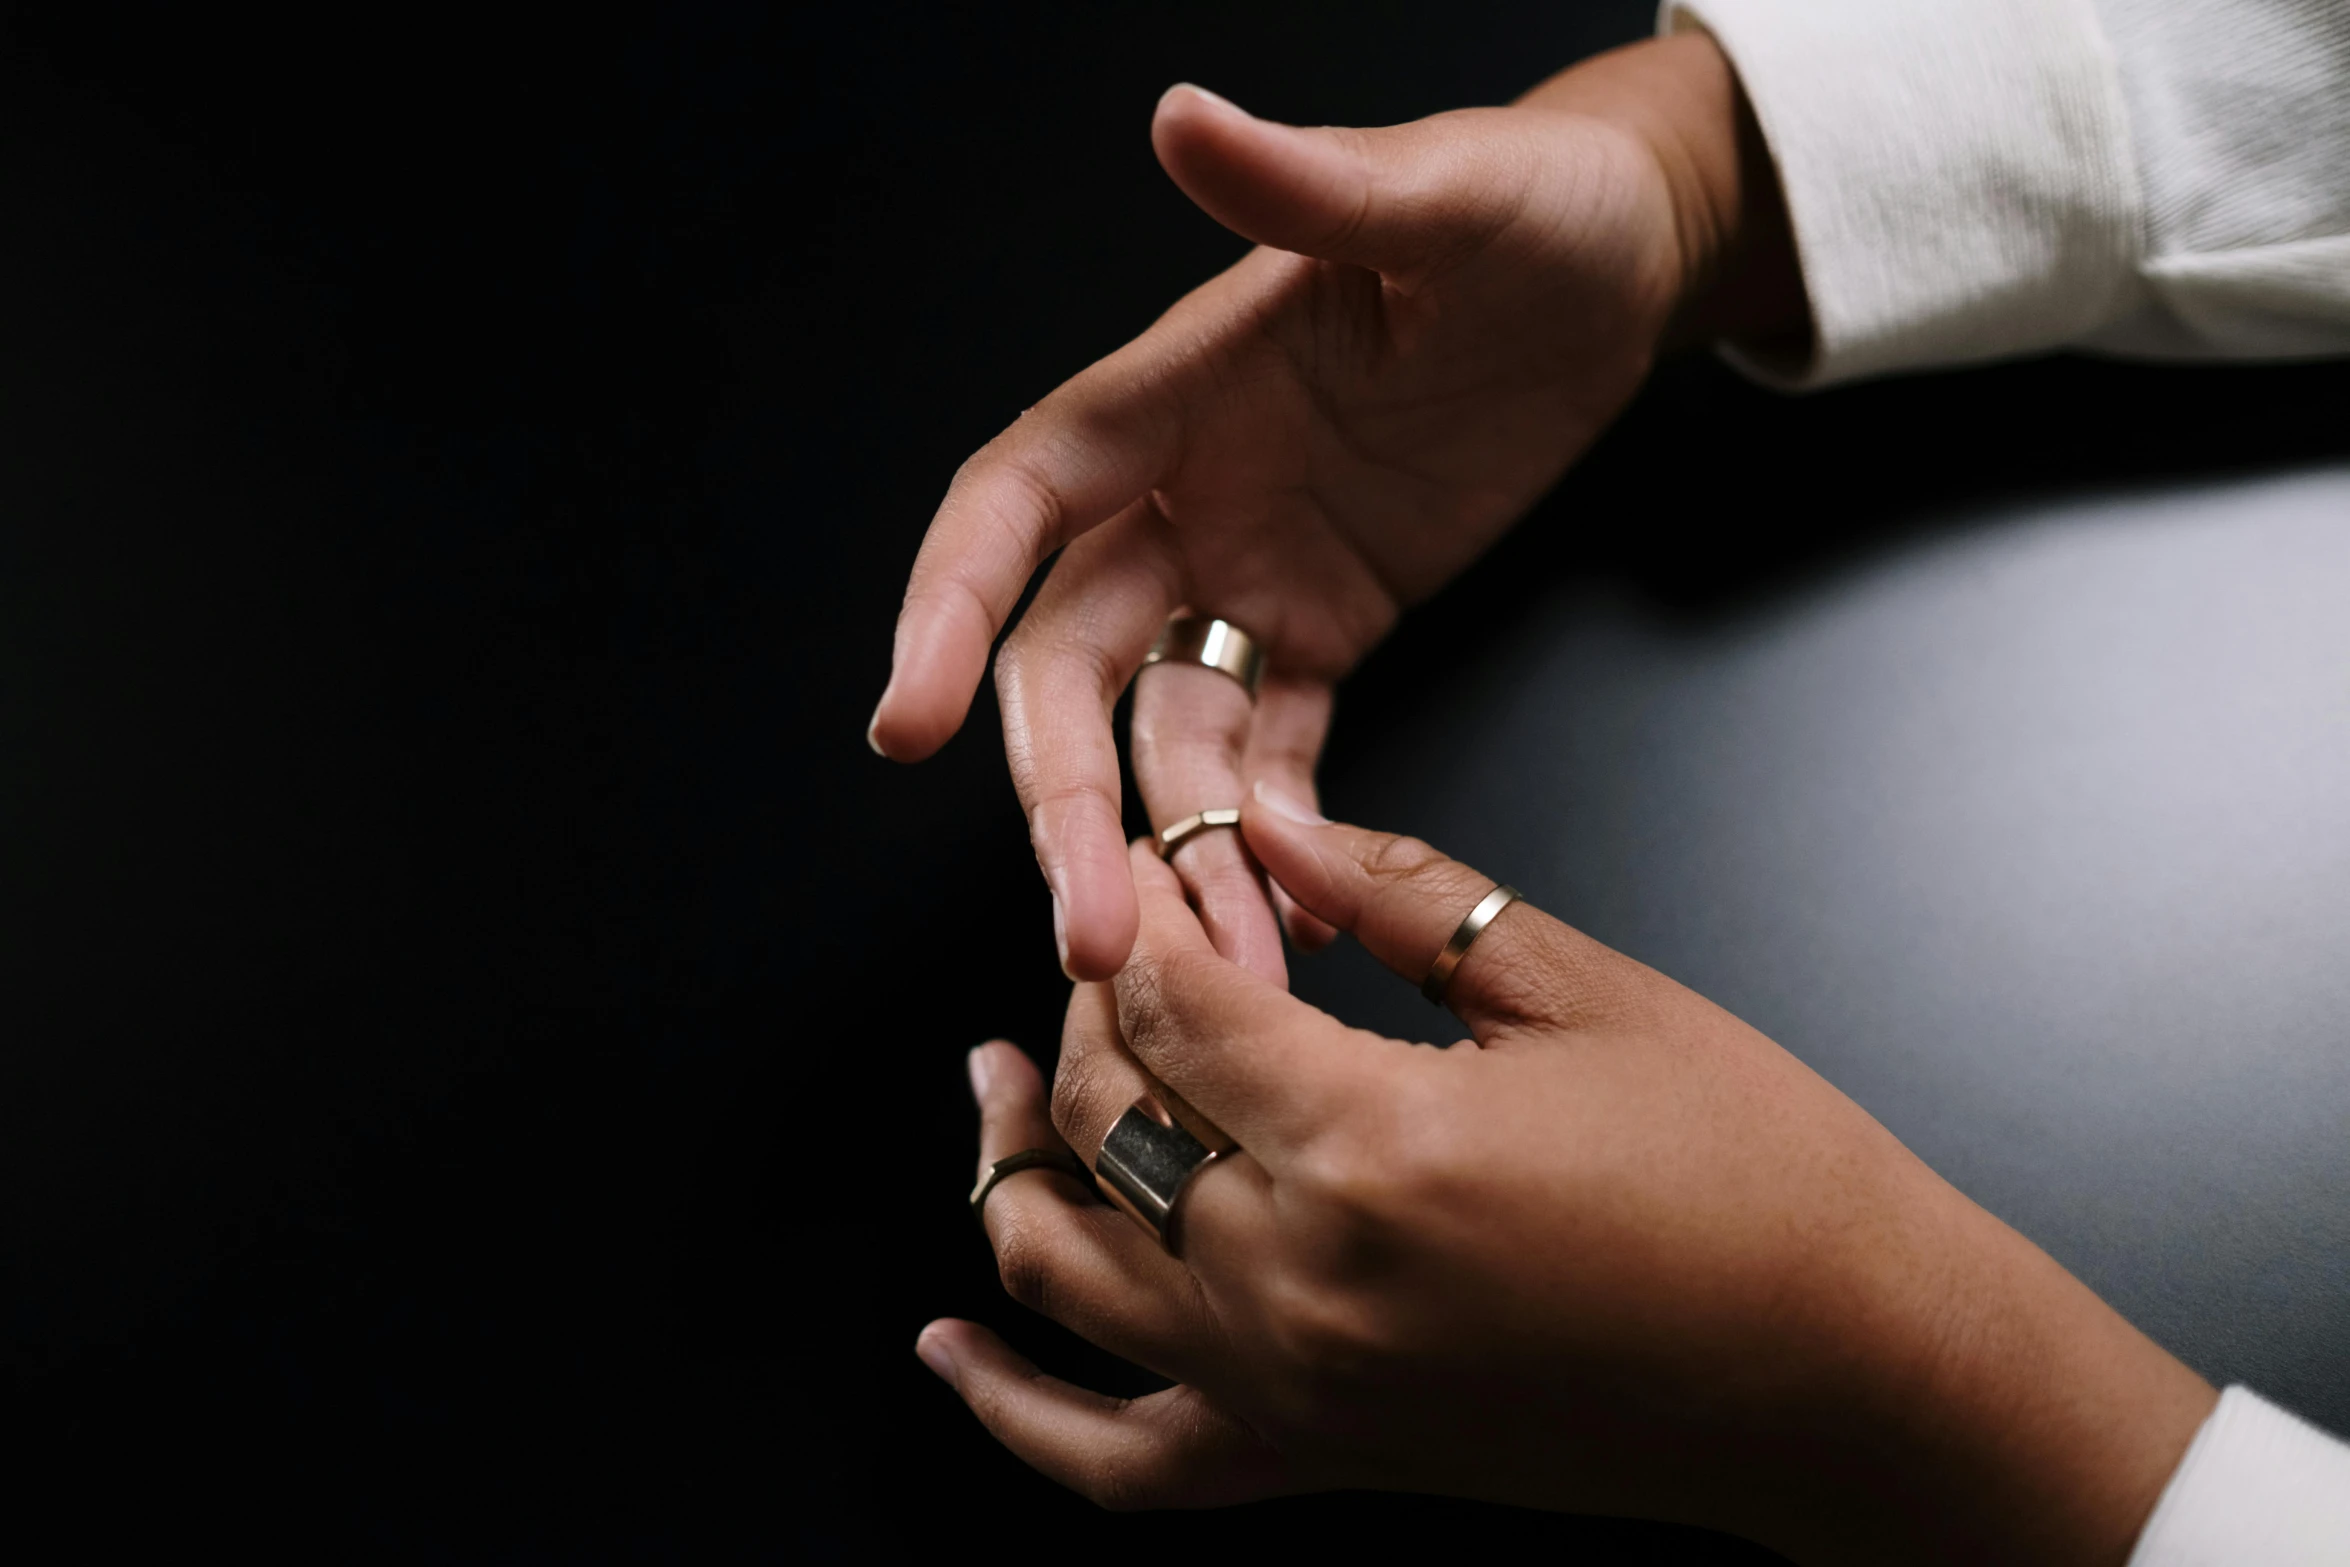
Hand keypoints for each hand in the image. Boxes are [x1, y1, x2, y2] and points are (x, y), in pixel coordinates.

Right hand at [868, 35, 1803, 980]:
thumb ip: (1312, 185)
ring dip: (1168, 854)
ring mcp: (1249, 574)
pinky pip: (1273, 754)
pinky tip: (1280, 925)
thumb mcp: (1445, 196)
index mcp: (1172, 390)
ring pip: (1163, 736)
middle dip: (1065, 802)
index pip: (1016, 505)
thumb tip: (1181, 117)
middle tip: (1090, 939)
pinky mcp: (1327, 628)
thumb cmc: (1539, 204)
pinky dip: (1267, 839)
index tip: (907, 725)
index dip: (949, 608)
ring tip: (1203, 980)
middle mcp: (1182, 495)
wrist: (1627, 268)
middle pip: (1072, 665)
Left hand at [923, 792, 2212, 1564]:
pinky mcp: (1317, 1457)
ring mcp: (1295, 1387)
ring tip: (996, 1084)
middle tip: (1121, 942)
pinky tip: (955, 1347)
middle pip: (1105, 1115)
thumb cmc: (1759, 1181)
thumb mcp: (1585, 990)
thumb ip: (1401, 894)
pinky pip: (1113, 1460)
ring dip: (1007, 1163)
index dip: (1141, 906)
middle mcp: (1303, 1279)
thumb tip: (1270, 823)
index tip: (1147, 857)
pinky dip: (1014, 1408)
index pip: (1172, 994)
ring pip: (1065, 1267)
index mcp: (1372, 1141)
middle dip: (1086, 1010)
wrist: (1851, 1379)